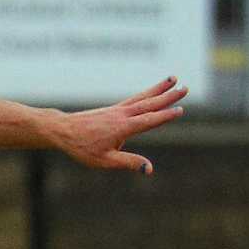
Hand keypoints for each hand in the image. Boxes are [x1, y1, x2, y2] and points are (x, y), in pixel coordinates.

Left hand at [53, 77, 186, 173]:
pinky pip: (134, 99)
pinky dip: (146, 93)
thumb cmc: (83, 148)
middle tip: (186, 88)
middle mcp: (122, 114)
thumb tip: (150, 169)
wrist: (63, 130)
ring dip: (159, 88)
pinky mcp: (113, 109)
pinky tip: (152, 92)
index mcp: (123, 127)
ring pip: (143, 97)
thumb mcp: (105, 161)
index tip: (180, 109)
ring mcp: (117, 110)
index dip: (165, 116)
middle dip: (168, 96)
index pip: (149, 120)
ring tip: (173, 78)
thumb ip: (129, 163)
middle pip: (150, 104)